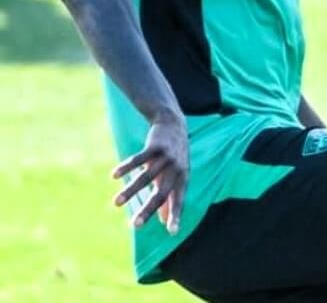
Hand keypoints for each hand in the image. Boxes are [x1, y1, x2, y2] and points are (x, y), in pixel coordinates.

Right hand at [112, 112, 187, 234]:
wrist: (173, 125)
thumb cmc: (174, 157)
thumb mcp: (175, 176)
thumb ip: (169, 198)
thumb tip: (165, 222)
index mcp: (182, 179)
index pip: (179, 200)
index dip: (176, 215)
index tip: (172, 232)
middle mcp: (177, 169)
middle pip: (162, 193)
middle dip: (148, 210)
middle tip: (135, 225)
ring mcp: (167, 157)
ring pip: (146, 178)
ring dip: (130, 191)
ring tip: (115, 204)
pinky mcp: (155, 146)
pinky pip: (139, 159)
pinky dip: (126, 167)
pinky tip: (114, 175)